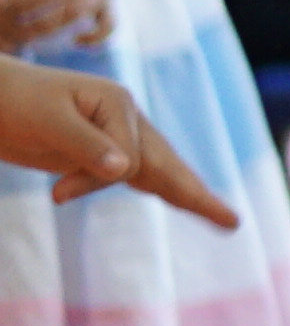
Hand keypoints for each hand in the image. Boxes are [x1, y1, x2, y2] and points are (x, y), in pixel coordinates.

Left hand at [0, 66, 228, 228]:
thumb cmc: (13, 103)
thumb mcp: (47, 122)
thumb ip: (85, 146)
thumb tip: (125, 170)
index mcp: (118, 105)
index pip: (129, 156)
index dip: (96, 179)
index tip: (58, 193)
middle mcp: (124, 120)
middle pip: (166, 161)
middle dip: (196, 192)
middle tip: (231, 222)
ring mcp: (115, 136)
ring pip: (158, 169)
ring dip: (186, 193)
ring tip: (221, 218)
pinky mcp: (98, 153)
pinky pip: (137, 175)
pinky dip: (161, 188)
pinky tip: (178, 198)